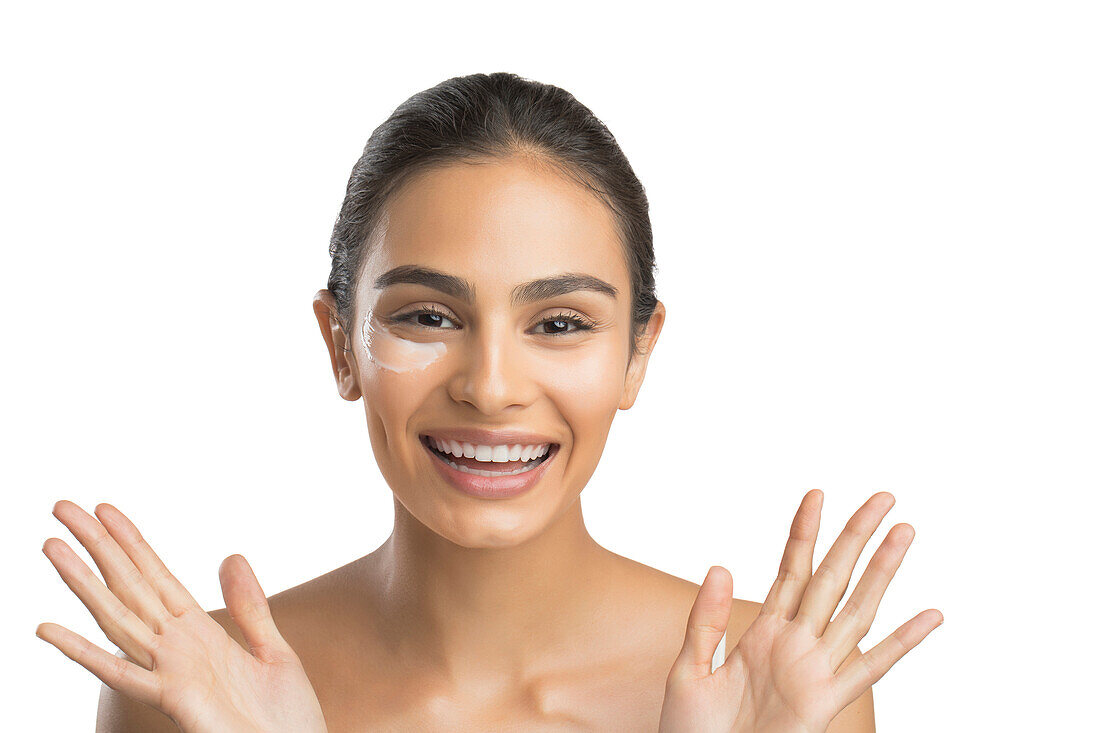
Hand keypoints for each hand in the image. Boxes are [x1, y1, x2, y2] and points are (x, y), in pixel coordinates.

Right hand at [37, 500, 327, 732]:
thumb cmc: (284, 720)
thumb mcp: (273, 650)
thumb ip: (249, 607)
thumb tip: (230, 556)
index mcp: (199, 634)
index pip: (157, 577)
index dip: (131, 543)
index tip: (105, 509)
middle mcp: (177, 649)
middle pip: (129, 586)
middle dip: (97, 547)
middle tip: (63, 506)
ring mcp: (170, 673)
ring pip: (117, 617)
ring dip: (83, 582)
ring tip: (50, 545)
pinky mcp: (172, 700)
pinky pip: (121, 673)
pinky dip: (84, 652)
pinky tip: (49, 628)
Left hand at [659, 491, 941, 732]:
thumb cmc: (692, 732)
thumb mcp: (689, 669)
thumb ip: (706, 619)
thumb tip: (721, 565)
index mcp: (762, 633)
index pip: (790, 569)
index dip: (803, 532)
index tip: (815, 494)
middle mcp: (795, 645)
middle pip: (831, 578)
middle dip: (855, 537)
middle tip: (883, 497)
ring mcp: (813, 671)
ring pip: (856, 611)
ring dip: (882, 573)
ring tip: (905, 532)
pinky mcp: (824, 703)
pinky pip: (870, 669)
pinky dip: (902, 643)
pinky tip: (930, 616)